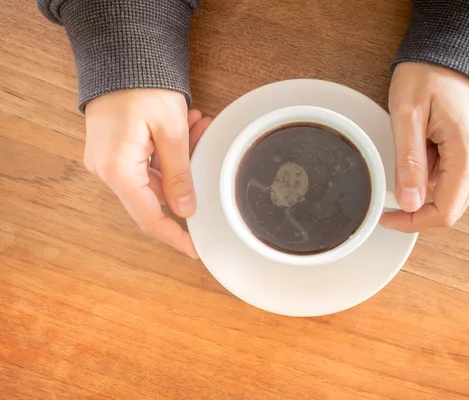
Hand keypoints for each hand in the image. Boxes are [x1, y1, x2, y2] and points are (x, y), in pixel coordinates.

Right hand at [84, 89, 211, 256]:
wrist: (121, 56)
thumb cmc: (143, 89)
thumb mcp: (171, 134)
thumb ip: (180, 177)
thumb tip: (186, 210)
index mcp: (118, 171)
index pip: (150, 218)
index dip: (174, 237)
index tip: (195, 249)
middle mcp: (107, 171)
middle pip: (154, 197)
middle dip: (186, 182)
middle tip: (207, 154)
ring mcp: (108, 160)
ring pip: (154, 177)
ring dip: (181, 161)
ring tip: (198, 128)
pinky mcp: (114, 150)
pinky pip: (146, 163)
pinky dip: (169, 153)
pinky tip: (187, 129)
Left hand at [381, 62, 468, 231]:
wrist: (453, 47)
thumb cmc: (429, 73)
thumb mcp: (406, 116)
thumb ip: (408, 163)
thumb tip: (409, 204)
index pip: (445, 211)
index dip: (414, 222)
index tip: (389, 218)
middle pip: (452, 205)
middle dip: (419, 199)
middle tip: (395, 178)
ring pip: (454, 190)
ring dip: (427, 179)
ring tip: (417, 142)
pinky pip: (458, 173)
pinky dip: (437, 167)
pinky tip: (429, 141)